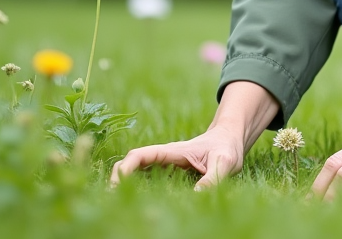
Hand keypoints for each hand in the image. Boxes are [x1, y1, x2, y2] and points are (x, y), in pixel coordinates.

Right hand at [110, 126, 244, 189]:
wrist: (231, 139)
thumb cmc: (228, 148)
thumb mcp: (225, 163)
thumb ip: (213, 178)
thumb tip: (196, 196)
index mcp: (174, 151)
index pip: (142, 155)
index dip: (126, 168)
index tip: (116, 183)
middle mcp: (166, 156)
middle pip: (134, 162)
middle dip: (119, 176)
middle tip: (110, 198)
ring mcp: (167, 163)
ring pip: (139, 170)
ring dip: (126, 181)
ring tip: (116, 201)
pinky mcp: (171, 171)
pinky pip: (149, 177)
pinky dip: (139, 186)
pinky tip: (135, 200)